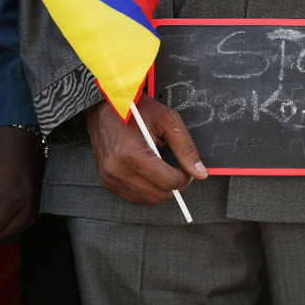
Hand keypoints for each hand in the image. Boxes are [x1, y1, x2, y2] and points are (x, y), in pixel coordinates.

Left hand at [0, 126, 43, 239]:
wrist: (22, 131)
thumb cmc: (0, 146)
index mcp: (13, 197)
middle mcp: (28, 201)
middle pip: (6, 231)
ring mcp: (36, 198)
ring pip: (20, 227)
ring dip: (4, 225)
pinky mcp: (38, 193)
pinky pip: (30, 218)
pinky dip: (17, 221)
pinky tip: (7, 212)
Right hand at [85, 95, 207, 204]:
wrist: (104, 104)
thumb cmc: (135, 108)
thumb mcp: (167, 120)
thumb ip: (186, 148)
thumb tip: (200, 173)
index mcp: (132, 154)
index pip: (168, 182)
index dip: (185, 178)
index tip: (187, 169)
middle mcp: (117, 170)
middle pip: (159, 195)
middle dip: (175, 186)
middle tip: (180, 171)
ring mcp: (110, 177)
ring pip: (147, 199)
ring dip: (162, 189)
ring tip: (165, 170)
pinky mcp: (107, 181)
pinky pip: (134, 197)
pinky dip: (148, 190)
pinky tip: (152, 175)